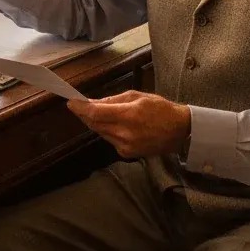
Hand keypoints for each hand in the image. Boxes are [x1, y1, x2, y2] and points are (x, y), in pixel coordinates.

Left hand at [67, 91, 190, 158]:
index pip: (96, 113)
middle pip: (95, 124)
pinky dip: (107, 130)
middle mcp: (125, 133)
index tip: (70, 102)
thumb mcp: (137, 96)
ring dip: (95, 122)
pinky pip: (110, 139)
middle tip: (77, 105)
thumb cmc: (160, 109)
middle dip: (84, 114)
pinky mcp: (127, 153)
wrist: (179, 131)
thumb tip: (94, 102)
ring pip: (101, 132)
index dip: (81, 108)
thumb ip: (114, 100)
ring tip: (93, 112)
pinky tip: (111, 124)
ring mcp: (126, 146)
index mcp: (129, 115)